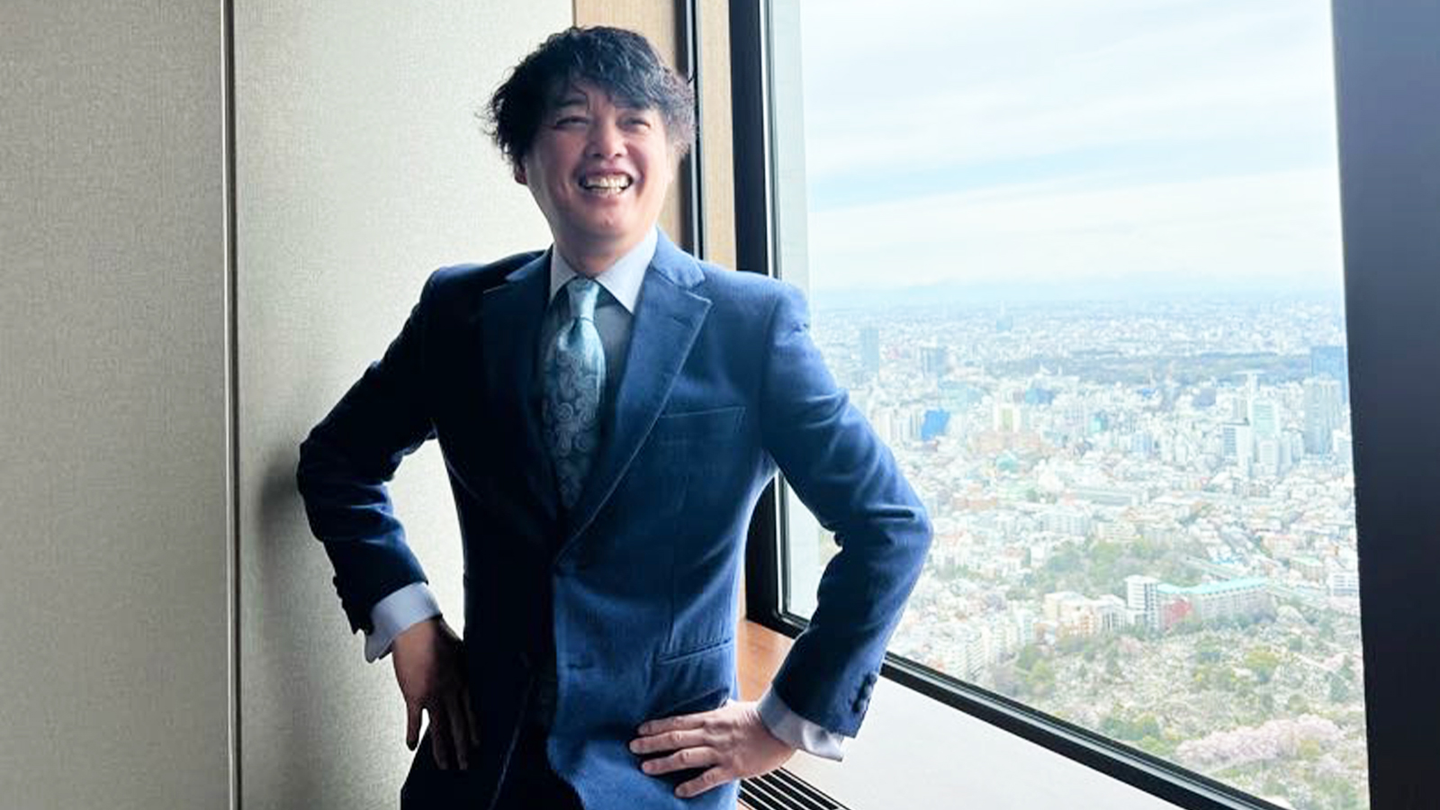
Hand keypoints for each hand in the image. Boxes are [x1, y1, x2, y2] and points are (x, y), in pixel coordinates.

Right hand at [391, 616, 477, 770]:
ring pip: (438, 729)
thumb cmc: (437, 634)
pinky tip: (411, 747)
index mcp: (461, 681)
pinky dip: (412, 734)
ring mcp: (432, 696)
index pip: (470, 712)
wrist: (416, 629)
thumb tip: (467, 670)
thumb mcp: (461, 650)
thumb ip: (464, 666)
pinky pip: (414, 721)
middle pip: (458, 726)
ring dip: (441, 750)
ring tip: (444, 765)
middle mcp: (449, 692)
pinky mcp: (414, 695)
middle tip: (464, 764)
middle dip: (462, 748)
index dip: (473, 729)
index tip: (477, 744)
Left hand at [629, 700, 796, 798]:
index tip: (640, 730)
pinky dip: (692, 786)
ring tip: (646, 768)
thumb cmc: (761, 717)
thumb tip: (716, 703)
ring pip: (685, 757)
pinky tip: (679, 792)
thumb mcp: (737, 707)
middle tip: (632, 748)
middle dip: (651, 743)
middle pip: (674, 738)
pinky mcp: (732, 768)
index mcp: (712, 718)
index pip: (677, 721)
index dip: (657, 726)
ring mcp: (720, 751)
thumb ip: (722, 708)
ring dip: (663, 763)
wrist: (783, 727)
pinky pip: (707, 778)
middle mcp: (711, 734)